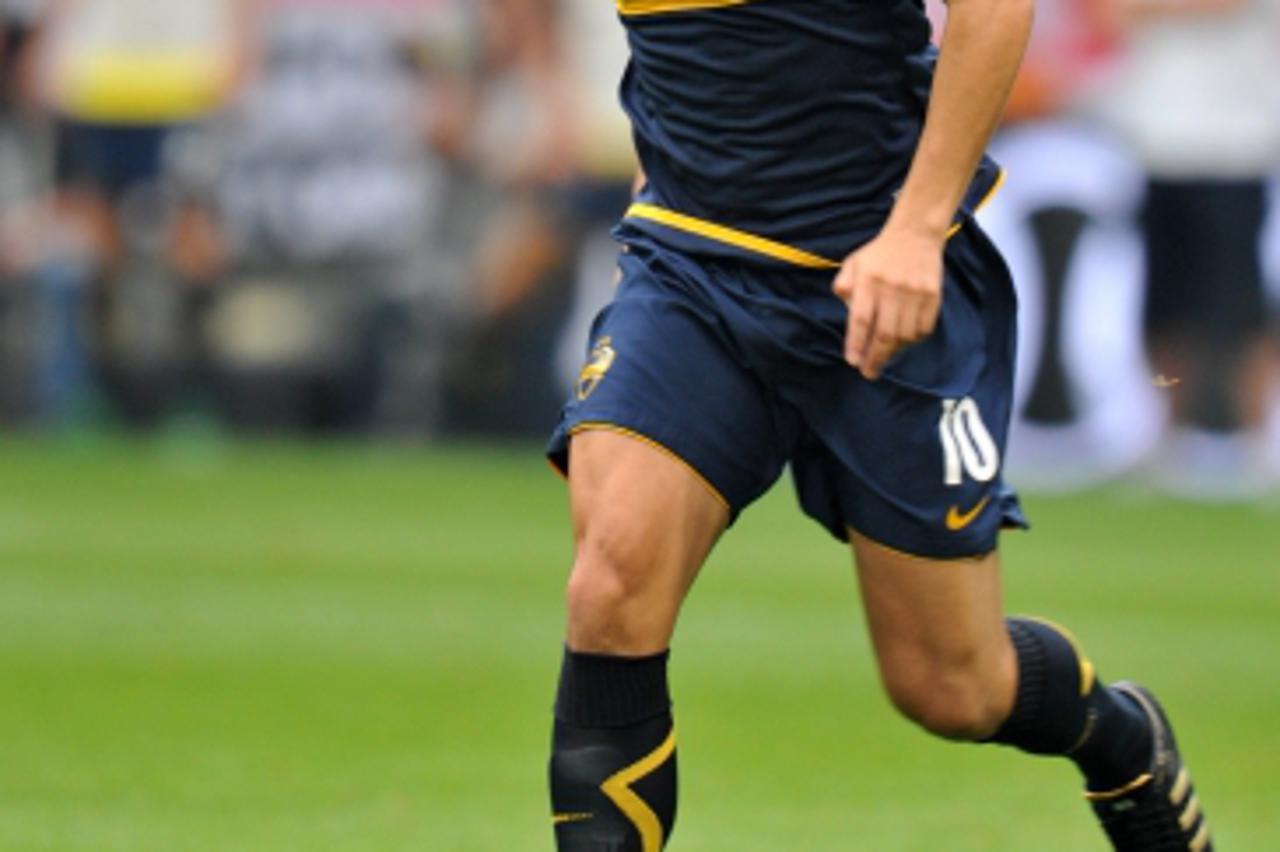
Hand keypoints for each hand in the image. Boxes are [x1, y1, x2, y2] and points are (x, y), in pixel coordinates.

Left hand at [832, 224, 944, 380]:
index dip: (856, 343)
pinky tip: (903, 341)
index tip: (853, 361)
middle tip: (869, 372)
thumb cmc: (879, 254)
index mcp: (869, 280)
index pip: (861, 319)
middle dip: (875, 358)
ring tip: (883, 357)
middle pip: (884, 333)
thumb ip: (843, 286)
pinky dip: (912, 340)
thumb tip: (847, 314)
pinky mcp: (933, 295)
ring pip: (905, 335)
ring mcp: (915, 292)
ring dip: (893, 351)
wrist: (915, 234)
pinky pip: (923, 328)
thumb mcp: (853, 264)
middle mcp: (892, 288)